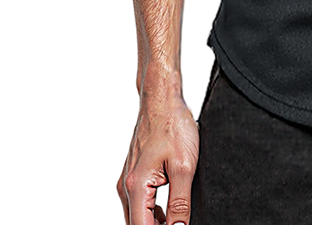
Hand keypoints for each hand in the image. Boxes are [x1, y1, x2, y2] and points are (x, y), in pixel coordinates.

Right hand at [117, 91, 199, 224]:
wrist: (162, 99)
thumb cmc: (173, 125)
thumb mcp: (184, 166)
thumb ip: (180, 202)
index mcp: (136, 187)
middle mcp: (126, 186)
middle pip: (137, 224)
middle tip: (179, 224)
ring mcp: (128, 179)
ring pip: (137, 215)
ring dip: (154, 223)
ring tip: (176, 220)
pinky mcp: (134, 173)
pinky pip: (140, 202)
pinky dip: (152, 212)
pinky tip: (168, 211)